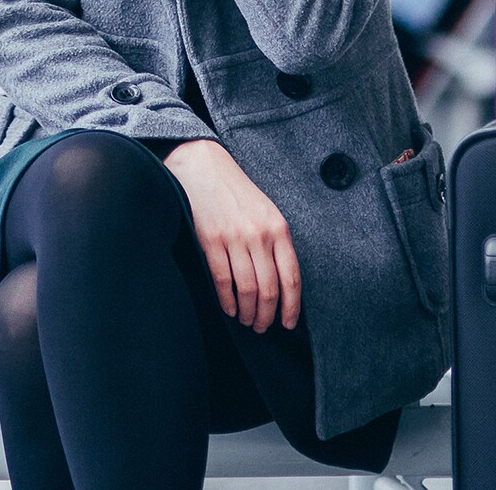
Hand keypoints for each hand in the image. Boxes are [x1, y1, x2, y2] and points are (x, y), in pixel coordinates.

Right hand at [161, 138, 301, 331]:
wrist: (204, 167)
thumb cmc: (236, 193)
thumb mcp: (266, 212)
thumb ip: (275, 242)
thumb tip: (281, 282)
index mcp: (278, 228)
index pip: (291, 277)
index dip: (292, 306)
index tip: (288, 324)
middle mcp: (259, 235)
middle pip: (270, 288)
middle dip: (268, 315)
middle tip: (263, 327)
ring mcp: (234, 238)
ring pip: (247, 289)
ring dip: (248, 312)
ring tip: (247, 321)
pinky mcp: (211, 240)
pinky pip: (223, 280)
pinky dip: (227, 301)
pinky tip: (229, 309)